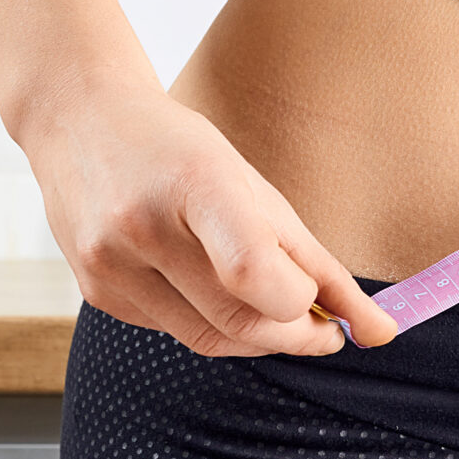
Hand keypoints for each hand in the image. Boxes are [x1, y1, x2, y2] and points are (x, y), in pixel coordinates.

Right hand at [20, 83, 397, 356]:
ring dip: (255, 337)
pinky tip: (209, 287)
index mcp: (193, 183)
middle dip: (293, 336)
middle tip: (322, 329)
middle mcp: (141, 227)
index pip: (253, 273)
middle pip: (238, 321)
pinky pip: (173, 331)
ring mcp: (109, 264)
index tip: (332, 314)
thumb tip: (380, 333)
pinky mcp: (95, 292)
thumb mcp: (253, 184)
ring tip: (275, 310)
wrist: (78, 118)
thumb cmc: (178, 146)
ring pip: (207, 339)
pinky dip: (208, 322)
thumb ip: (316, 261)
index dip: (302, 306)